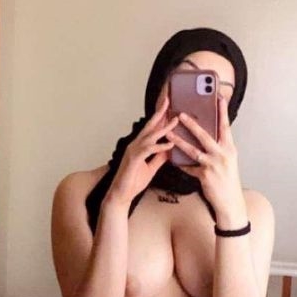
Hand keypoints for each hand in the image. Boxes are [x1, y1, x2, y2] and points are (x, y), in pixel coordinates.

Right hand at [104, 95, 178, 210]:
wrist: (121, 195)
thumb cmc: (133, 182)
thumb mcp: (151, 167)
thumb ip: (159, 157)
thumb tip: (170, 149)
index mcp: (139, 146)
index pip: (151, 128)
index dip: (160, 117)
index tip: (169, 106)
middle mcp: (135, 145)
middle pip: (149, 126)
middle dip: (160, 113)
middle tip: (169, 100)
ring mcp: (133, 151)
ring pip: (150, 136)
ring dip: (163, 127)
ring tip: (176, 120)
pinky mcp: (133, 159)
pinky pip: (148, 150)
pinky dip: (160, 146)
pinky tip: (169, 143)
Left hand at [175, 95, 248, 228]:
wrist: (229, 200)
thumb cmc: (227, 179)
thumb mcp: (227, 160)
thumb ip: (218, 147)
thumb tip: (208, 134)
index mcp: (230, 148)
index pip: (225, 127)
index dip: (222, 112)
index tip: (219, 99)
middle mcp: (223, 154)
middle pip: (205, 136)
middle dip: (192, 124)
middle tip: (180, 114)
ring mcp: (214, 165)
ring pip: (193, 150)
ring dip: (179, 141)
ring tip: (168, 134)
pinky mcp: (205, 175)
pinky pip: (188, 167)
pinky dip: (179, 163)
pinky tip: (170, 159)